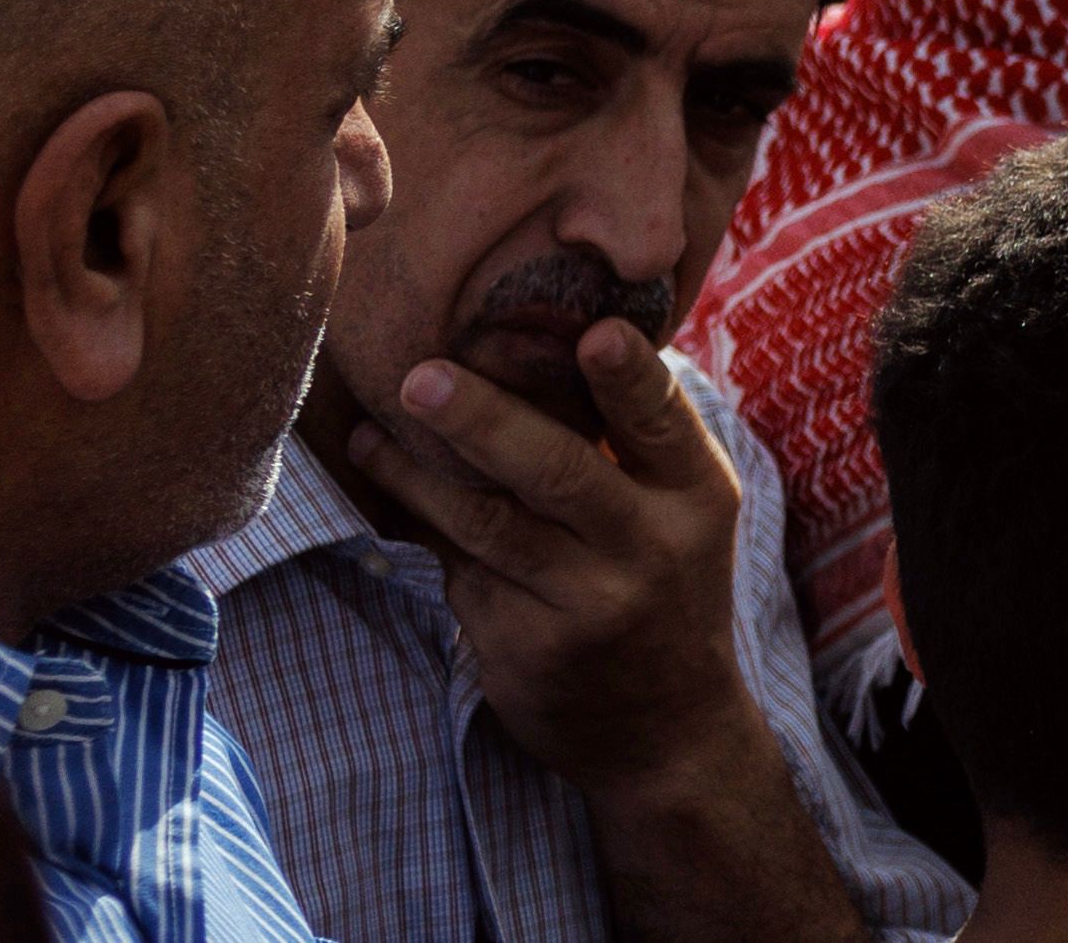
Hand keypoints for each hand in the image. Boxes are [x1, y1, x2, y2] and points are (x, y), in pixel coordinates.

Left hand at [331, 326, 758, 791]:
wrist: (667, 732)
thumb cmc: (672, 586)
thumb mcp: (687, 514)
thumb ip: (639, 444)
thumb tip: (561, 339)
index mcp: (697, 496)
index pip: (662, 422)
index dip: (630, 377)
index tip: (593, 334)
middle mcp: (647, 549)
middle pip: (556, 472)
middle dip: (482, 420)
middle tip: (419, 379)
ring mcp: (584, 605)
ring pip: (485, 525)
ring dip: (417, 475)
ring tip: (370, 437)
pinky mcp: (523, 648)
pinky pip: (461, 573)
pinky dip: (424, 529)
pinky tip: (393, 496)